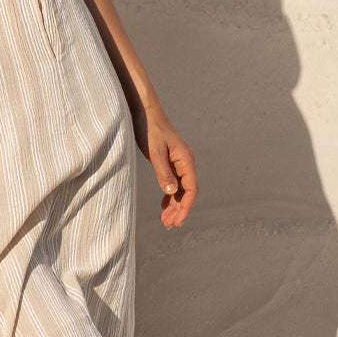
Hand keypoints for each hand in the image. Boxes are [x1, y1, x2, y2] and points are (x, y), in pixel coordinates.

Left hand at [132, 102, 198, 228]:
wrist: (146, 111)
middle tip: (168, 226)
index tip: (178, 222)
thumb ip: (163, 172)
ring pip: (180, 188)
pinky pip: (174, 182)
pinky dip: (170, 195)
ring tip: (165, 220)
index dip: (186, 207)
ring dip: (175, 205)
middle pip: (187, 192)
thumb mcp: (155, 152)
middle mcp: (186, 162)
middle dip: (179, 210)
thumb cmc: (150, 128)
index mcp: (186, 160)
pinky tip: (164, 205)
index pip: (191, 189)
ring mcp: (179, 162)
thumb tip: (172, 192)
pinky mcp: (170, 161)